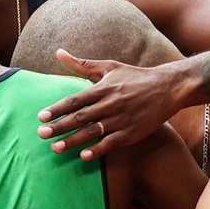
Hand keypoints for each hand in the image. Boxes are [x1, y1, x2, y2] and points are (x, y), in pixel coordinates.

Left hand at [37, 52, 190, 159]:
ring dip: (73, 141)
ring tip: (55, 148)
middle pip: (80, 117)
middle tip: (41, 134)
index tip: (41, 117)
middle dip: (59, 126)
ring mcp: (121, 119)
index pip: (75, 100)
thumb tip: (58, 52)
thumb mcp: (109, 67)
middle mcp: (111, 104)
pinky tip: (83, 156)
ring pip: (93, 132)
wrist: (168, 87)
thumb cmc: (134, 77)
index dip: (57, 109)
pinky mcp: (132, 133)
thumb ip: (82, 64)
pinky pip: (112, 143)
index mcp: (104, 88)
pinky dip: (98, 149)